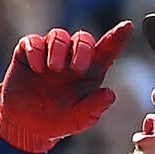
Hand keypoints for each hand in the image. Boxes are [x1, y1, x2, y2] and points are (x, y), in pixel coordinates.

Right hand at [0, 21, 132, 152]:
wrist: (26, 127)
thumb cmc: (58, 122)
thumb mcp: (78, 120)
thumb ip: (94, 108)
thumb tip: (109, 94)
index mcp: (90, 73)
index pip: (107, 51)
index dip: (118, 37)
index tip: (128, 26)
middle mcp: (71, 59)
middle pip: (83, 38)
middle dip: (83, 47)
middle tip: (77, 67)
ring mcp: (49, 55)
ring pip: (58, 35)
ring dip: (58, 48)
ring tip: (53, 68)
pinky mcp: (28, 55)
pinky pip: (32, 41)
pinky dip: (36, 50)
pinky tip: (36, 68)